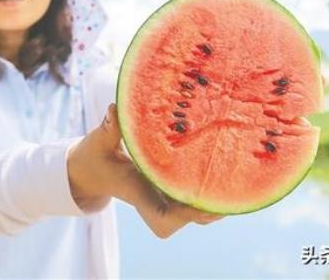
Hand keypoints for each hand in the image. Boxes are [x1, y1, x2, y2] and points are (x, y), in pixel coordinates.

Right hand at [67, 103, 222, 237]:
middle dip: (209, 208)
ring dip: (214, 199)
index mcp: (139, 194)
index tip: (200, 198)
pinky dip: (210, 189)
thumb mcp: (98, 142)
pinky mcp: (169, 189)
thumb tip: (114, 109)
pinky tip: (226, 169)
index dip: (185, 213)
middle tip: (231, 188)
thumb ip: (108, 128)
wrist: (90, 172)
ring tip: (238, 180)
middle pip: (188, 218)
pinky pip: (194, 197)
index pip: (165, 217)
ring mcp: (163, 197)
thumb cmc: (94, 157)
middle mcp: (155, 200)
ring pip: (196, 211)